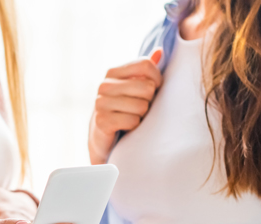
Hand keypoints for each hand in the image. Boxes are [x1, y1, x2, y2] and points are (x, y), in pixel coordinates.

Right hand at [89, 48, 163, 164]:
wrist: (104, 136)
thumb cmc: (125, 108)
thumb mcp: (135, 87)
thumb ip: (145, 70)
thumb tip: (160, 50)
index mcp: (112, 72)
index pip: (145, 65)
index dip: (157, 78)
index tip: (154, 89)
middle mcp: (104, 85)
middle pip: (146, 87)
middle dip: (149, 100)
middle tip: (140, 106)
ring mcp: (100, 103)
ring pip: (141, 106)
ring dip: (142, 115)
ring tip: (132, 116)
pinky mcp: (102, 121)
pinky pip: (132, 121)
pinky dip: (134, 126)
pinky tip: (126, 126)